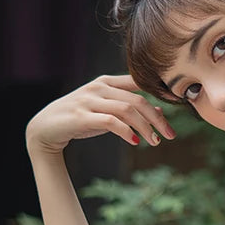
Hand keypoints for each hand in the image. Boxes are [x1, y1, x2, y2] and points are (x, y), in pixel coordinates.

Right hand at [26, 74, 176, 154]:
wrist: (45, 129)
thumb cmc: (79, 120)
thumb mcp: (106, 112)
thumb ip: (130, 108)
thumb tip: (159, 110)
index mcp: (106, 82)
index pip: (139, 83)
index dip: (160, 92)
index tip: (179, 105)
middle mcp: (98, 88)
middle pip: (137, 100)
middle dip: (157, 118)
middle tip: (169, 135)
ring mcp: (88, 101)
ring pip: (126, 110)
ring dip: (144, 127)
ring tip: (154, 142)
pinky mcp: (81, 116)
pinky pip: (110, 121)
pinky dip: (126, 131)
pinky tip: (135, 141)